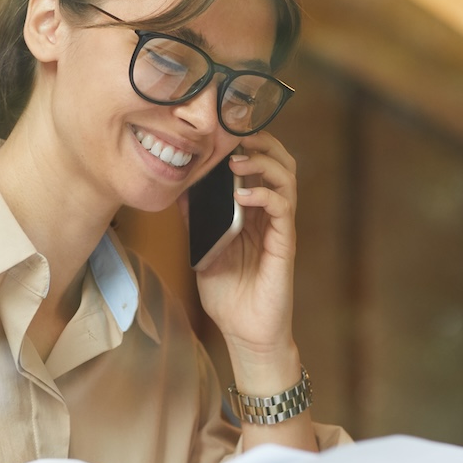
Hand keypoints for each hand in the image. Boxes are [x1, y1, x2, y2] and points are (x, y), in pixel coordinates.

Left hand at [186, 131, 297, 373]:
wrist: (244, 332)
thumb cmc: (227, 294)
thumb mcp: (202, 249)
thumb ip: (195, 220)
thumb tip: (176, 190)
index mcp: (253, 211)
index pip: (259, 164)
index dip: (248, 143)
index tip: (224, 130)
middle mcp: (269, 214)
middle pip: (280, 161)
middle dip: (262, 142)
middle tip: (236, 135)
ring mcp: (279, 227)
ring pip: (286, 178)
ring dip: (263, 163)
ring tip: (236, 162)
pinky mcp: (285, 243)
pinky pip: (283, 208)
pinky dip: (264, 194)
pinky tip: (242, 195)